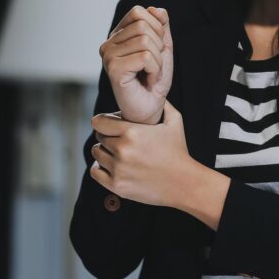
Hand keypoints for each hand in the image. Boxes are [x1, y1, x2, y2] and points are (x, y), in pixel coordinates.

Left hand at [89, 101, 229, 227]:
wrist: (184, 183)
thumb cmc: (179, 151)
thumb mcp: (175, 121)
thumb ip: (162, 104)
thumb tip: (154, 93)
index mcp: (132, 132)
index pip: (99, 122)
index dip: (104, 121)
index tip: (111, 124)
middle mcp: (122, 150)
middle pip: (99, 137)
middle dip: (108, 135)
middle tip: (120, 139)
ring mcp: (118, 169)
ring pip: (96, 153)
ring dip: (104, 151)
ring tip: (117, 152)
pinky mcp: (116, 185)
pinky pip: (95, 172)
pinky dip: (100, 167)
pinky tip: (111, 165)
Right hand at [100, 5, 172, 124]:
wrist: (150, 107)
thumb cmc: (154, 79)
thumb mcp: (162, 47)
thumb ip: (161, 26)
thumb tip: (156, 8)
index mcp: (118, 35)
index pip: (139, 12)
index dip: (156, 28)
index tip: (155, 50)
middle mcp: (109, 44)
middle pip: (143, 24)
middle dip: (158, 45)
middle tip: (154, 65)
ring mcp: (108, 56)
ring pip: (145, 40)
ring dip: (158, 60)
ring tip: (150, 73)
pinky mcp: (113, 68)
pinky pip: (146, 56)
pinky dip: (155, 69)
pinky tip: (147, 80)